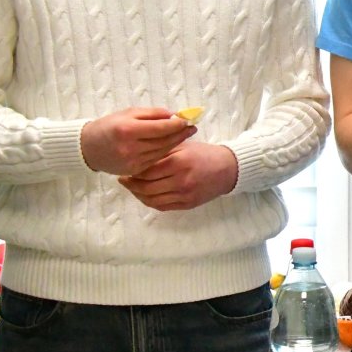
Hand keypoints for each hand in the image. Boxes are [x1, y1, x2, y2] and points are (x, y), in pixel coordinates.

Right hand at [80, 108, 196, 176]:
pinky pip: (154, 160)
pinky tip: (171, 145)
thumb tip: (173, 115)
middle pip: (163, 141)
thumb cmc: (110, 125)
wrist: (88, 147)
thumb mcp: (129, 113)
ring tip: (186, 134)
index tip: (188, 120)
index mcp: (128, 131)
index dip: (176, 125)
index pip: (160, 128)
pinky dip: (164, 152)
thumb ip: (152, 114)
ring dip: (175, 143)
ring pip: (161, 152)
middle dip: (180, 134)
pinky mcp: (133, 170)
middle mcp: (130, 148)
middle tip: (193, 127)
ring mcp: (132, 162)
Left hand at [118, 141, 238, 210]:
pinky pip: (162, 206)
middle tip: (124, 179)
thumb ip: (162, 149)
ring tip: (132, 188)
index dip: (133, 171)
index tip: (125, 168)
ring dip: (138, 194)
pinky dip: (149, 201)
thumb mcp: (184, 146)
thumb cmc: (203, 154)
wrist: (228, 169)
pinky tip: (144, 195)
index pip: (147, 171)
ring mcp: (184, 194)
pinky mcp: (187, 204)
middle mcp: (181, 180)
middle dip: (131, 184)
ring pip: (151, 199)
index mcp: (179, 162)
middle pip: (146, 187)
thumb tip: (138, 153)